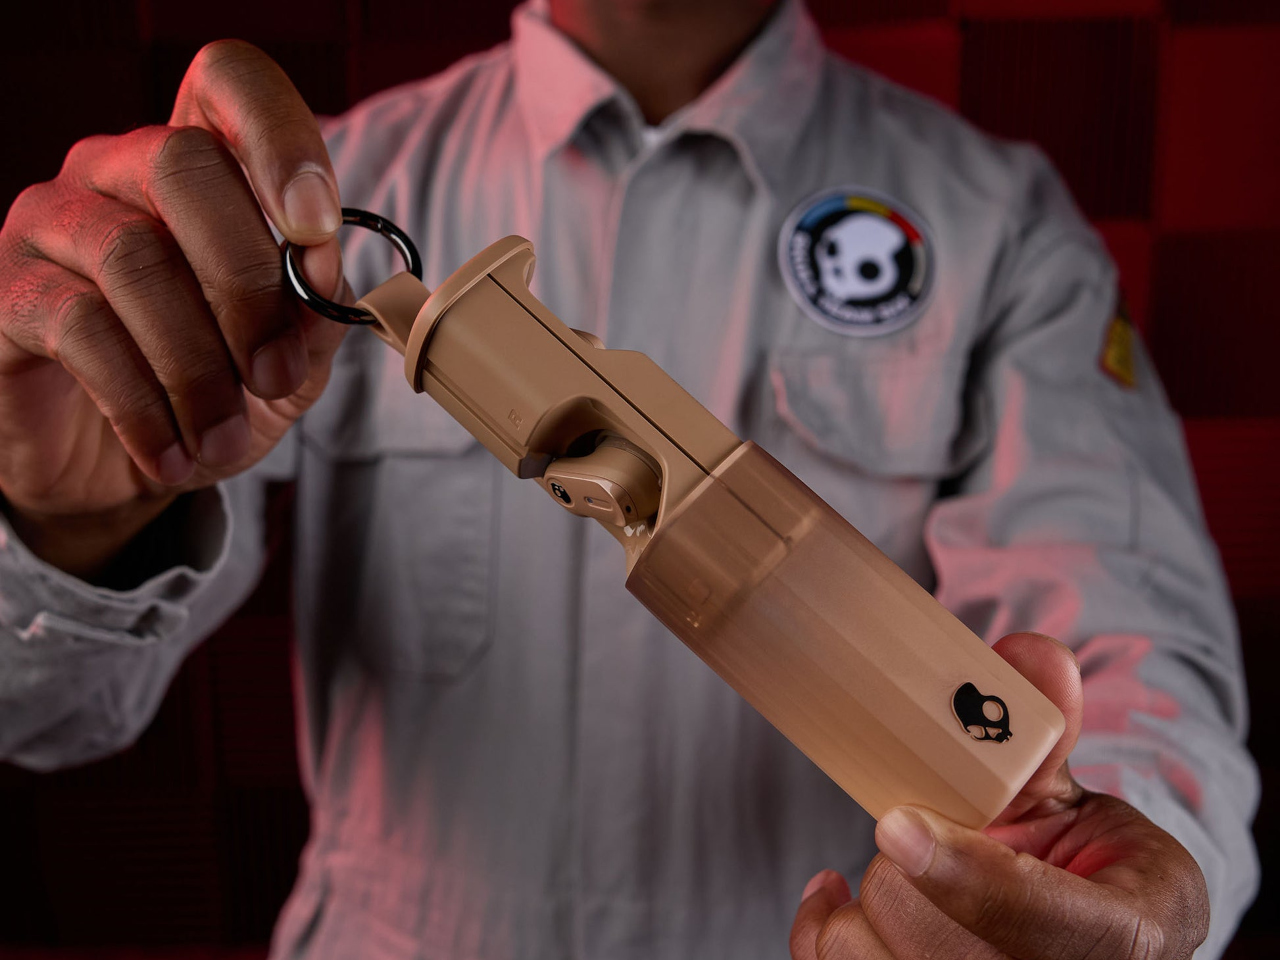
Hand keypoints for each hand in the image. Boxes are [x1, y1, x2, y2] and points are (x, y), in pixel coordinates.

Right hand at [0, 40, 350, 575]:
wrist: (115, 467)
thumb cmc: (210, 394)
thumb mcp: (286, 364)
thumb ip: (314, 314)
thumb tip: (325, 269)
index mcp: (199, 166)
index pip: (230, 83)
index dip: (279, 136)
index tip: (318, 225)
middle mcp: (116, 171)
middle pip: (183, 167)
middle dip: (247, 284)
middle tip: (277, 375)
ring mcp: (52, 223)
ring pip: (134, 257)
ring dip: (197, 365)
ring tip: (225, 437)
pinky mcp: (7, 291)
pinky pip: (81, 327)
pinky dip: (143, 402)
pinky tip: (171, 452)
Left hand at [790, 632, 1209, 959]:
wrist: (1082, 943)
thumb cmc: (1082, 872)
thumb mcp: (1081, 802)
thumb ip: (1049, 731)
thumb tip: (1030, 652)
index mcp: (1123, 938)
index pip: (1038, 923)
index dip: (964, 877)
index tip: (895, 824)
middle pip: (935, 934)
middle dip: (909, 865)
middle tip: (919, 826)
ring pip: (878, 954)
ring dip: (874, 893)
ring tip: (905, 867)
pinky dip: (821, 924)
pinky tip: (835, 894)